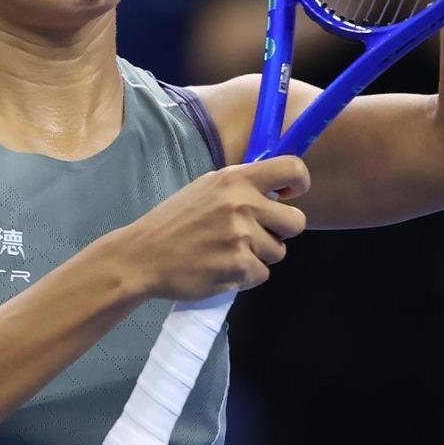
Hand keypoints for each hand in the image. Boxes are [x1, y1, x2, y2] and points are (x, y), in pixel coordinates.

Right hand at [118, 157, 308, 300]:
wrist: (143, 255)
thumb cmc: (174, 221)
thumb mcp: (206, 188)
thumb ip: (240, 187)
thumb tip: (275, 191)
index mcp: (235, 179)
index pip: (292, 169)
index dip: (299, 183)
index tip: (289, 195)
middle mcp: (243, 204)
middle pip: (296, 221)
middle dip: (281, 231)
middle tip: (256, 233)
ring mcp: (242, 237)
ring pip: (279, 251)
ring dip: (259, 255)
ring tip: (228, 251)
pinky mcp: (239, 268)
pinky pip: (262, 274)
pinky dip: (245, 275)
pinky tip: (222, 267)